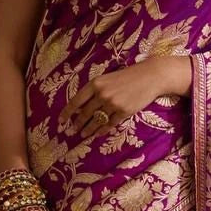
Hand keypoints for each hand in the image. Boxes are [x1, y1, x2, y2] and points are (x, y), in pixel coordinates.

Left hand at [58, 55, 188, 138]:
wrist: (149, 77)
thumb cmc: (127, 76)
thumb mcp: (107, 79)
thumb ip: (95, 90)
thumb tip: (81, 105)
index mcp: (95, 84)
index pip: (76, 100)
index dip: (67, 112)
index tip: (61, 120)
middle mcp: (102, 94)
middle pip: (85, 113)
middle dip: (77, 123)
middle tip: (71, 131)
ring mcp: (113, 104)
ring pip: (96, 121)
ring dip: (88, 129)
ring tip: (83, 134)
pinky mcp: (123, 112)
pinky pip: (109, 124)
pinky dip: (102, 130)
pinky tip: (98, 133)